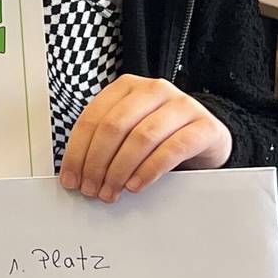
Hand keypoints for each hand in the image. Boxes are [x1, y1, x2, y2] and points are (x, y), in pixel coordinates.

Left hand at [59, 75, 232, 202]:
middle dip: (96, 163)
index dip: (77, 151)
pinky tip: (135, 185)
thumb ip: (104, 142)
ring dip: (119, 170)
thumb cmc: (161, 135)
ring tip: (111, 190)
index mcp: (127, 87)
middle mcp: (154, 89)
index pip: (92, 118)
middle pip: (114, 127)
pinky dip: (148, 171)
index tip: (71, 177)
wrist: (206, 138)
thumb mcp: (128, 130)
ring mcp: (182, 105)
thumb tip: (75, 173)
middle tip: (90, 188)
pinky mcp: (204, 126)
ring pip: (141, 138)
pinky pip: (172, 150)